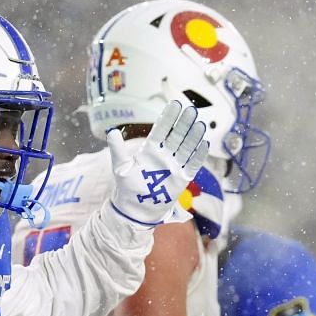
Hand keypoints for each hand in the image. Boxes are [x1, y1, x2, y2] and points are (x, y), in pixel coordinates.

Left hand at [108, 99, 209, 225]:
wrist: (135, 210)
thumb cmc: (127, 188)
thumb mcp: (120, 167)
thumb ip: (117, 149)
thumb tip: (112, 132)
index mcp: (150, 150)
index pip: (162, 130)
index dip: (168, 118)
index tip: (175, 105)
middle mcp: (164, 155)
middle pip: (177, 136)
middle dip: (184, 123)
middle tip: (191, 110)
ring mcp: (174, 166)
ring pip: (186, 148)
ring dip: (193, 136)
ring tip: (200, 124)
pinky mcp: (182, 179)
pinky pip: (192, 165)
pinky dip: (198, 156)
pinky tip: (204, 144)